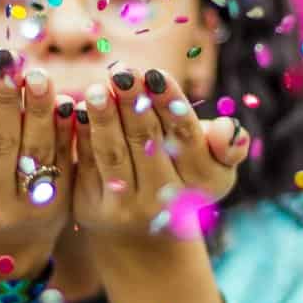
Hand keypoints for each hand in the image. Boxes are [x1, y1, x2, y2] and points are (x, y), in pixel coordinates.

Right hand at [0, 48, 75, 278]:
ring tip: (37, 74)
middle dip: (3, 97)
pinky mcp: (57, 205)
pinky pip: (61, 161)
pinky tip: (66, 102)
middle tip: (7, 59)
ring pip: (33, 150)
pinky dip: (63, 131)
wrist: (7, 240)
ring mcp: (25, 207)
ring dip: (37, 109)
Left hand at [71, 67, 248, 245]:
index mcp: (201, 181)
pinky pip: (86, 165)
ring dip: (104, 119)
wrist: (145, 230)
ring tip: (96, 88)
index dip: (169, 104)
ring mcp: (127, 207)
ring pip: (114, 154)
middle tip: (122, 72)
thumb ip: (228, 144)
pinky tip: (74, 110)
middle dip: (133, 104)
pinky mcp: (92, 208)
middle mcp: (165, 198)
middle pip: (147, 142)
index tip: (155, 74)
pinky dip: (81, 136)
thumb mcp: (215, 165)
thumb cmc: (183, 175)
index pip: (185, 137)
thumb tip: (229, 129)